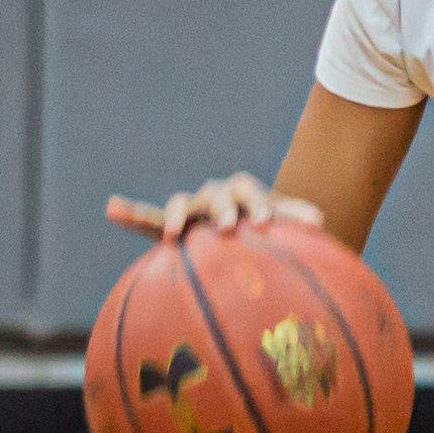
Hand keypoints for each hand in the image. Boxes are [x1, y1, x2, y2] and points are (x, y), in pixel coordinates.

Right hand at [106, 173, 323, 240]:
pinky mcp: (169, 226)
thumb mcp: (283, 232)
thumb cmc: (265, 237)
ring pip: (184, 204)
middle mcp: (218, 198)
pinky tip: (111, 208)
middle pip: (219, 194)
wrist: (240, 239)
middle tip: (230, 228)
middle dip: (224, 208)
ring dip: (178, 214)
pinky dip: (130, 213)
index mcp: (246, 196)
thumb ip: (297, 223)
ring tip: (175, 231)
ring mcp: (194, 210)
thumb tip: (322, 221)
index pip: (251, 193)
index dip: (259, 205)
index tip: (266, 224)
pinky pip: (147, 219)